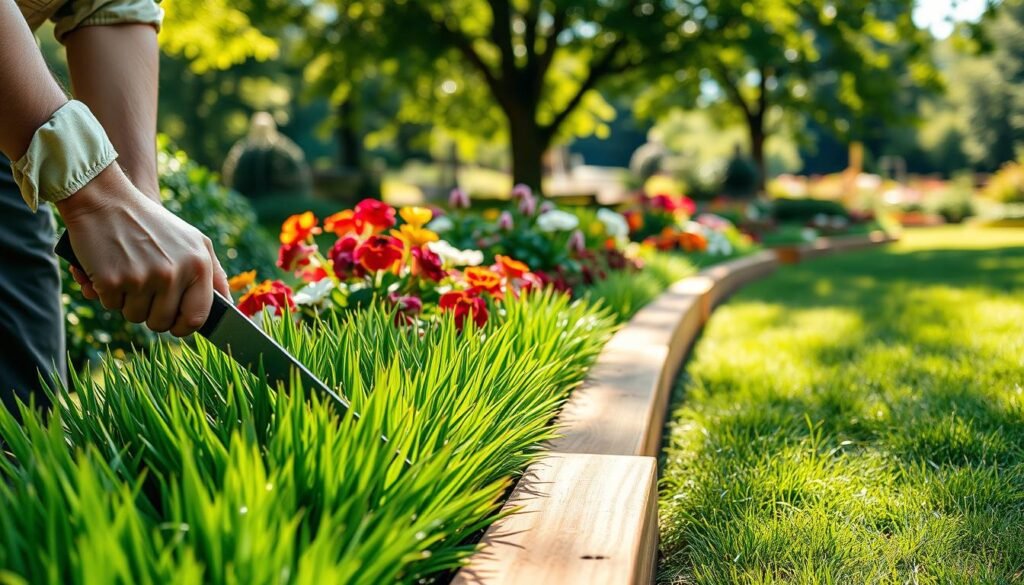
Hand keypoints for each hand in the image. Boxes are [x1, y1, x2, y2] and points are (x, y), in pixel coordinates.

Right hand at [57, 165, 229, 336]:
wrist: (105, 200)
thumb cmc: (152, 224)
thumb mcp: (194, 241)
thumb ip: (214, 273)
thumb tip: (229, 304)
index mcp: (198, 266)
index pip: (197, 317)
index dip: (184, 326)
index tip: (175, 324)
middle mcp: (173, 274)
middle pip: (162, 322)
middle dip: (151, 314)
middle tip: (145, 290)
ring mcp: (142, 278)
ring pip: (135, 317)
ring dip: (129, 303)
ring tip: (129, 274)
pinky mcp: (113, 281)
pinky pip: (112, 306)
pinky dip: (109, 294)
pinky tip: (111, 269)